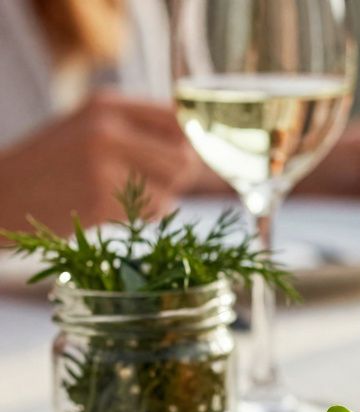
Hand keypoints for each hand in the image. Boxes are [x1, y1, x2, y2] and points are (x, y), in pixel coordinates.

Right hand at [0, 92, 198, 233]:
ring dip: (157, 201)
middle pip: (184, 158)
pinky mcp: (99, 199)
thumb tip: (198, 144)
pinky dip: (140, 218)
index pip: (178, 118)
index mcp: (106, 105)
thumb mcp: (87, 129)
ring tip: (120, 196)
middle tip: (153, 184)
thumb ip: (137, 130)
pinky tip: (109, 209)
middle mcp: (106, 128)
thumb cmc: (51, 166)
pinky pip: (151, 213)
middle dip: (178, 178)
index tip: (186, 158)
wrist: (1, 195)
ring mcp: (102, 164)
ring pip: (171, 190)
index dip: (191, 142)